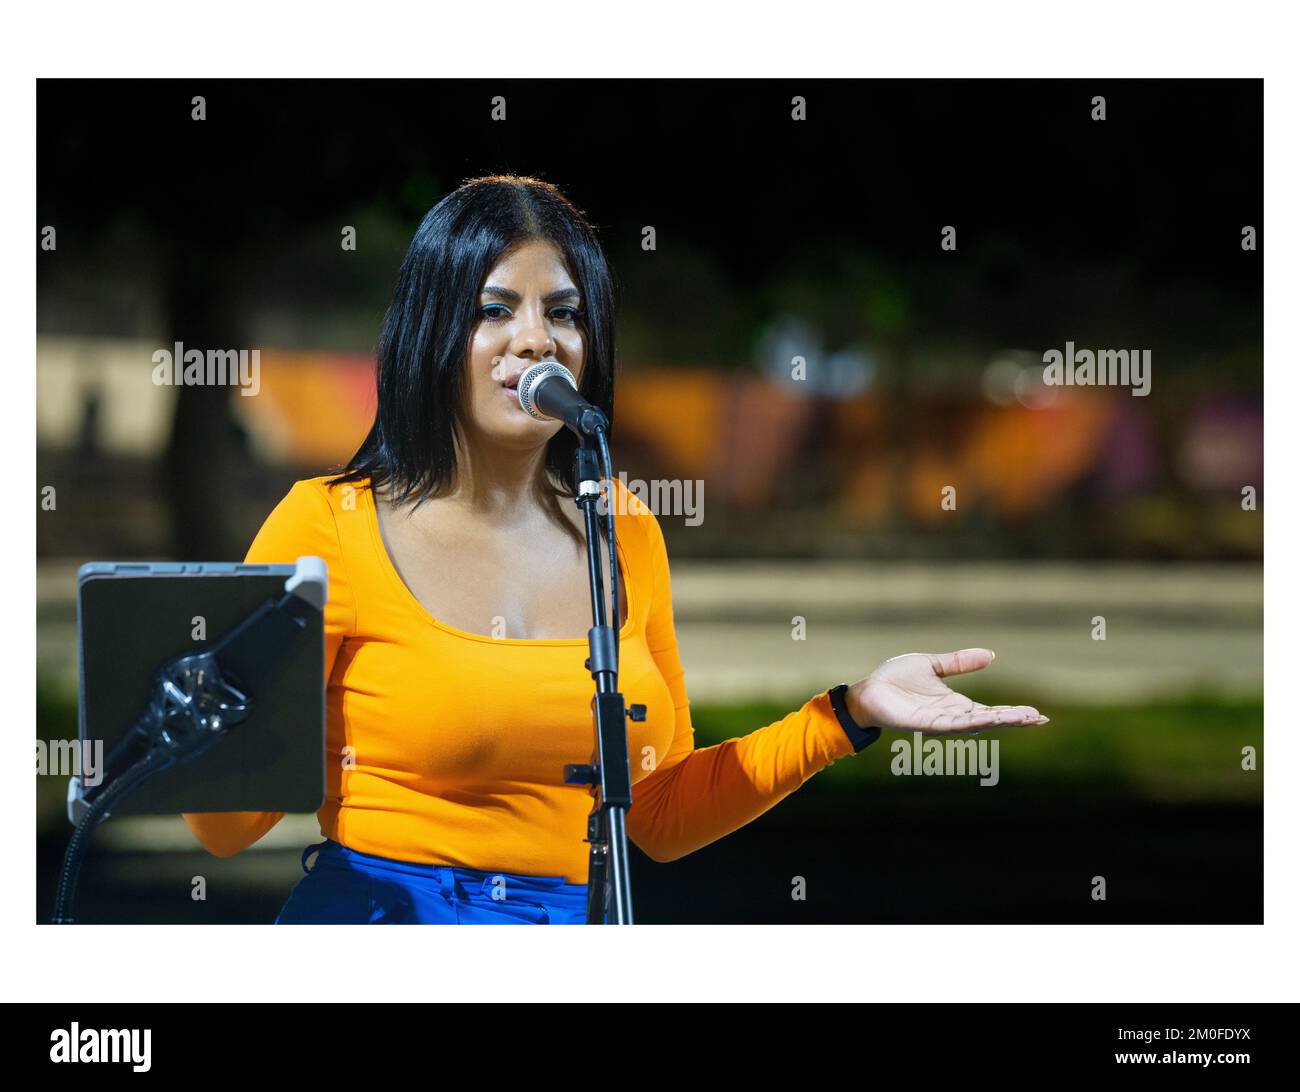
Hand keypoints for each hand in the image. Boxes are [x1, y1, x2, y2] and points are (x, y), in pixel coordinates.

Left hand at [845, 648, 1048, 735]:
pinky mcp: (923, 723)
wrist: (867, 691)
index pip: (991, 710)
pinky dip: (968, 722)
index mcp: (955, 704)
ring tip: (1023, 719)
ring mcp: (938, 721)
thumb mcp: (933, 665)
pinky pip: (949, 724)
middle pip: (989, 719)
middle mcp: (951, 715)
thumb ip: (960, 662)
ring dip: (998, 721)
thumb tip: (991, 655)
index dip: (1013, 713)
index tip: (1037, 714)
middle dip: (1013, 720)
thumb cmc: (895, 680)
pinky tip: (985, 719)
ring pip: (974, 724)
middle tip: (1039, 719)